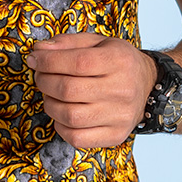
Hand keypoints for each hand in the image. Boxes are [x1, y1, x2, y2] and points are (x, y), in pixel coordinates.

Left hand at [26, 32, 155, 147]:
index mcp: (119, 61)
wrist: (147, 85)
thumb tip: (39, 51)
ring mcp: (120, 116)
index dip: (48, 61)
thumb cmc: (116, 61)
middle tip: (40, 76)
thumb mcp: (97, 42)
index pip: (77, 62)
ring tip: (51, 94)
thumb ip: (67, 43)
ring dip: (50, 104)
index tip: (34, 59)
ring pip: (70, 116)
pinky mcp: (116, 135)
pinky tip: (62, 113)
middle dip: (44, 81)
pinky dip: (60, 126)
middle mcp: (123, 89)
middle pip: (69, 90)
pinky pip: (77, 138)